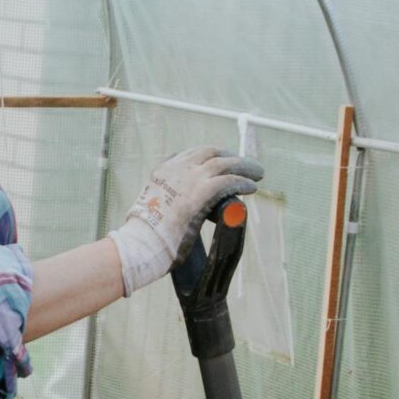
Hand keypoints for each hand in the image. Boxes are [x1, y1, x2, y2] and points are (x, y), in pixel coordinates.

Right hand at [108, 146, 264, 295]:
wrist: (140, 245)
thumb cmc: (144, 236)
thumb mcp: (151, 208)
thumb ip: (164, 200)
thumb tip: (173, 207)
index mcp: (163, 171)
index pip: (193, 153)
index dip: (213, 155)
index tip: (226, 161)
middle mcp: (175, 169)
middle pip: (210, 153)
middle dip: (231, 157)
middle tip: (247, 166)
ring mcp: (187, 179)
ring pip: (223, 164)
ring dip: (243, 167)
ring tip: (258, 173)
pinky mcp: (199, 194)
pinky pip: (227, 181)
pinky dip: (241, 182)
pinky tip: (251, 187)